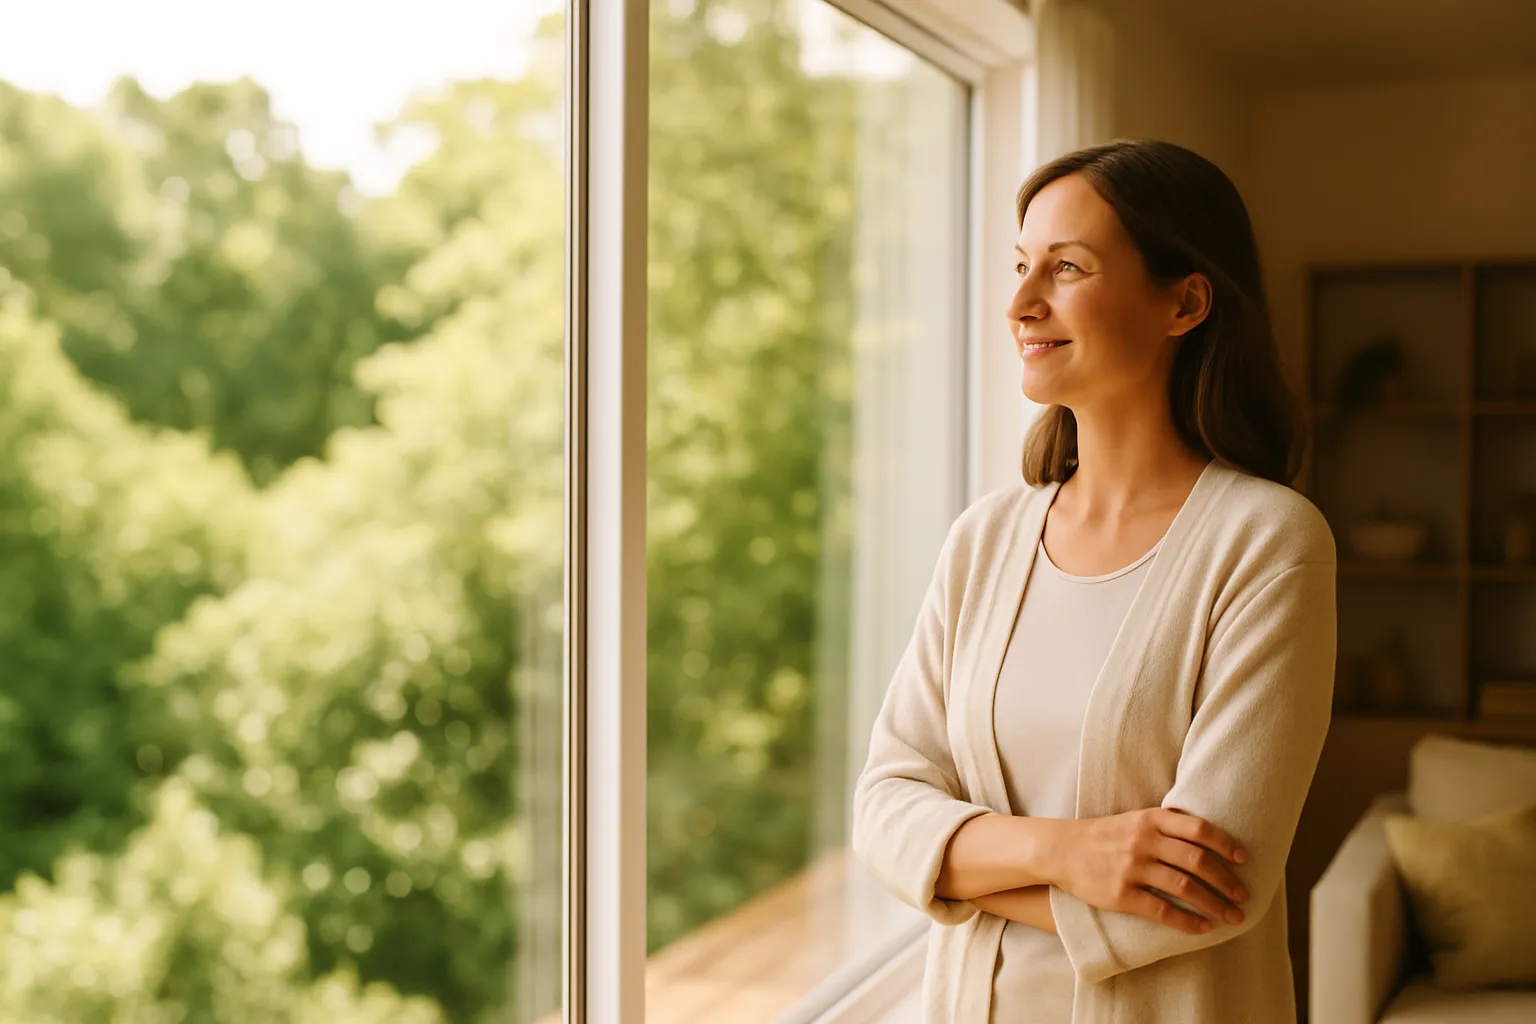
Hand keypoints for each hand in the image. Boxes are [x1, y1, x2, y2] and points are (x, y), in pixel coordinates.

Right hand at [1052, 808, 1248, 934]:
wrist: (1062, 850)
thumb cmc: (1105, 835)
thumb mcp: (1135, 819)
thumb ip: (1167, 824)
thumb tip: (1210, 836)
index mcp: (1150, 819)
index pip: (1198, 829)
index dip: (1225, 844)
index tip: (1243, 859)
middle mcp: (1143, 841)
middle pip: (1197, 861)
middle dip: (1226, 881)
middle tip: (1243, 896)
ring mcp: (1132, 868)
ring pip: (1185, 888)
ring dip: (1215, 905)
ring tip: (1233, 916)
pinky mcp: (1121, 894)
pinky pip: (1162, 911)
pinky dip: (1187, 921)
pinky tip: (1203, 927)